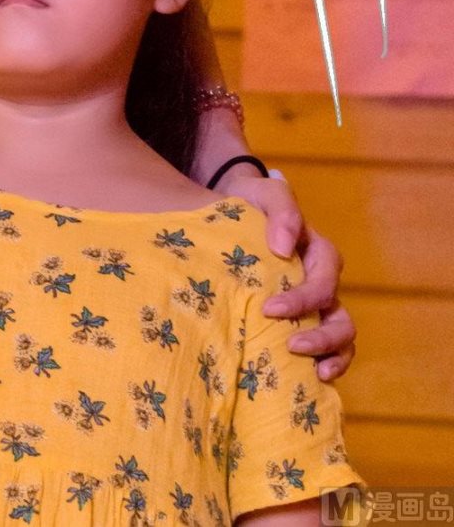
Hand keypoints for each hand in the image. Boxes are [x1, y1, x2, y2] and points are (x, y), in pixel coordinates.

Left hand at [211, 162, 355, 381]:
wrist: (232, 217)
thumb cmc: (252, 204)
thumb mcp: (266, 194)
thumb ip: (282, 210)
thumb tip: (284, 249)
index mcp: (319, 255)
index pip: (325, 279)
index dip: (304, 298)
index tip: (270, 309)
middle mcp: (323, 286)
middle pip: (342, 319)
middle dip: (322, 337)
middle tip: (291, 346)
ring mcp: (316, 310)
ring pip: (342, 341)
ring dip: (330, 357)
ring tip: (312, 373)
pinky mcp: (302, 327)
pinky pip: (325, 354)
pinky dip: (325, 368)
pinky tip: (308, 381)